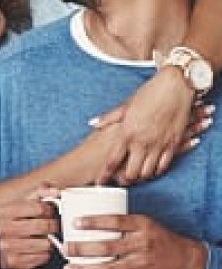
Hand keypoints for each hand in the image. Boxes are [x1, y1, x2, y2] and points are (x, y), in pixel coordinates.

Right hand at [0, 186, 58, 268]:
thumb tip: (56, 191)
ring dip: (49, 242)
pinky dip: (45, 255)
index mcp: (6, 211)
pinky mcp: (12, 261)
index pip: (38, 207)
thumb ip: (42, 193)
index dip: (49, 210)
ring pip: (43, 244)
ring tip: (47, 239)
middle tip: (54, 227)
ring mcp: (6, 245)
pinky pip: (40, 258)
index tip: (49, 212)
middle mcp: (3, 228)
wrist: (6, 244)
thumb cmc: (22, 221)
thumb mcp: (28, 204)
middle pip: (41, 226)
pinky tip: (41, 250)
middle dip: (52, 227)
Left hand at [62, 213, 206, 268]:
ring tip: (68, 268)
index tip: (75, 222)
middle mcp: (141, 244)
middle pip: (107, 247)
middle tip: (65, 248)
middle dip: (82, 249)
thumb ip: (121, 222)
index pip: (116, 221)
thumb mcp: (144, 223)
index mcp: (142, 225)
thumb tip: (87, 213)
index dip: (94, 221)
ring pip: (108, 268)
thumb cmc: (157, 237)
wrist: (185, 260)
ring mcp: (140, 263)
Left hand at [91, 67, 214, 184]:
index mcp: (126, 133)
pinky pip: (164, 165)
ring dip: (140, 176)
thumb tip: (93, 124)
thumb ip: (109, 118)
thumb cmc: (149, 94)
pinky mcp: (173, 143)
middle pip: (130, 172)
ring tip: (135, 176)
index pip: (112, 161)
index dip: (105, 174)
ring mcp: (158, 144)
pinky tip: (152, 169)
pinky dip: (157, 171)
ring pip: (147, 172)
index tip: (100, 182)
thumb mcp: (126, 105)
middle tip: (120, 181)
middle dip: (124, 179)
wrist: (174, 86)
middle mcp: (141, 141)